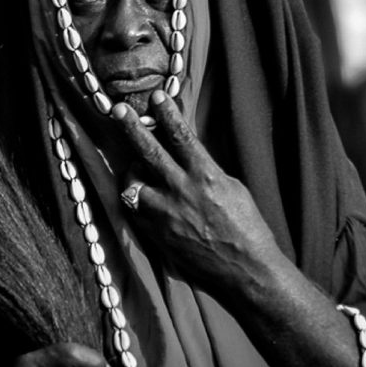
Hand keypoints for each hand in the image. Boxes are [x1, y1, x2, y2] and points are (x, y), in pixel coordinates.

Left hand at [109, 89, 285, 293]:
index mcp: (206, 175)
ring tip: (134, 166)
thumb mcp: (233, 188)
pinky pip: (134, 210)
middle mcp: (182, 191)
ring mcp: (166, 214)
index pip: (181, 136)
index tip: (156, 97)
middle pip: (149, 152)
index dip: (167, 113)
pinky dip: (134, 200)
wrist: (246, 270)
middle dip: (132, 128)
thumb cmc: (247, 227)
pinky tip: (137, 196)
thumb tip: (189, 156)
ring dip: (131, 170)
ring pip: (133, 183)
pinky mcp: (157, 235)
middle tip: (118, 110)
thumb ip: (207, 171)